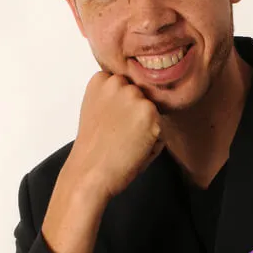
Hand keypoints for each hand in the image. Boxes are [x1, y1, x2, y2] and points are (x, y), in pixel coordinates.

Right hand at [64, 71, 163, 199]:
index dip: (123, 104)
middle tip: (120, 132)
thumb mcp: (96, 109)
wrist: (90, 173)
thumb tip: (141, 95)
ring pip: (152, 110)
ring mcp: (134, 96)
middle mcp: (118, 82)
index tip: (112, 119)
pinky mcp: (149, 112)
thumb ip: (114, 96)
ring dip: (147, 125)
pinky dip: (154, 141)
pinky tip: (134, 148)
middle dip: (136, 111)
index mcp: (100, 79)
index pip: (126, 83)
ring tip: (126, 141)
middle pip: (141, 94)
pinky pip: (162, 127)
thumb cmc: (93, 147)